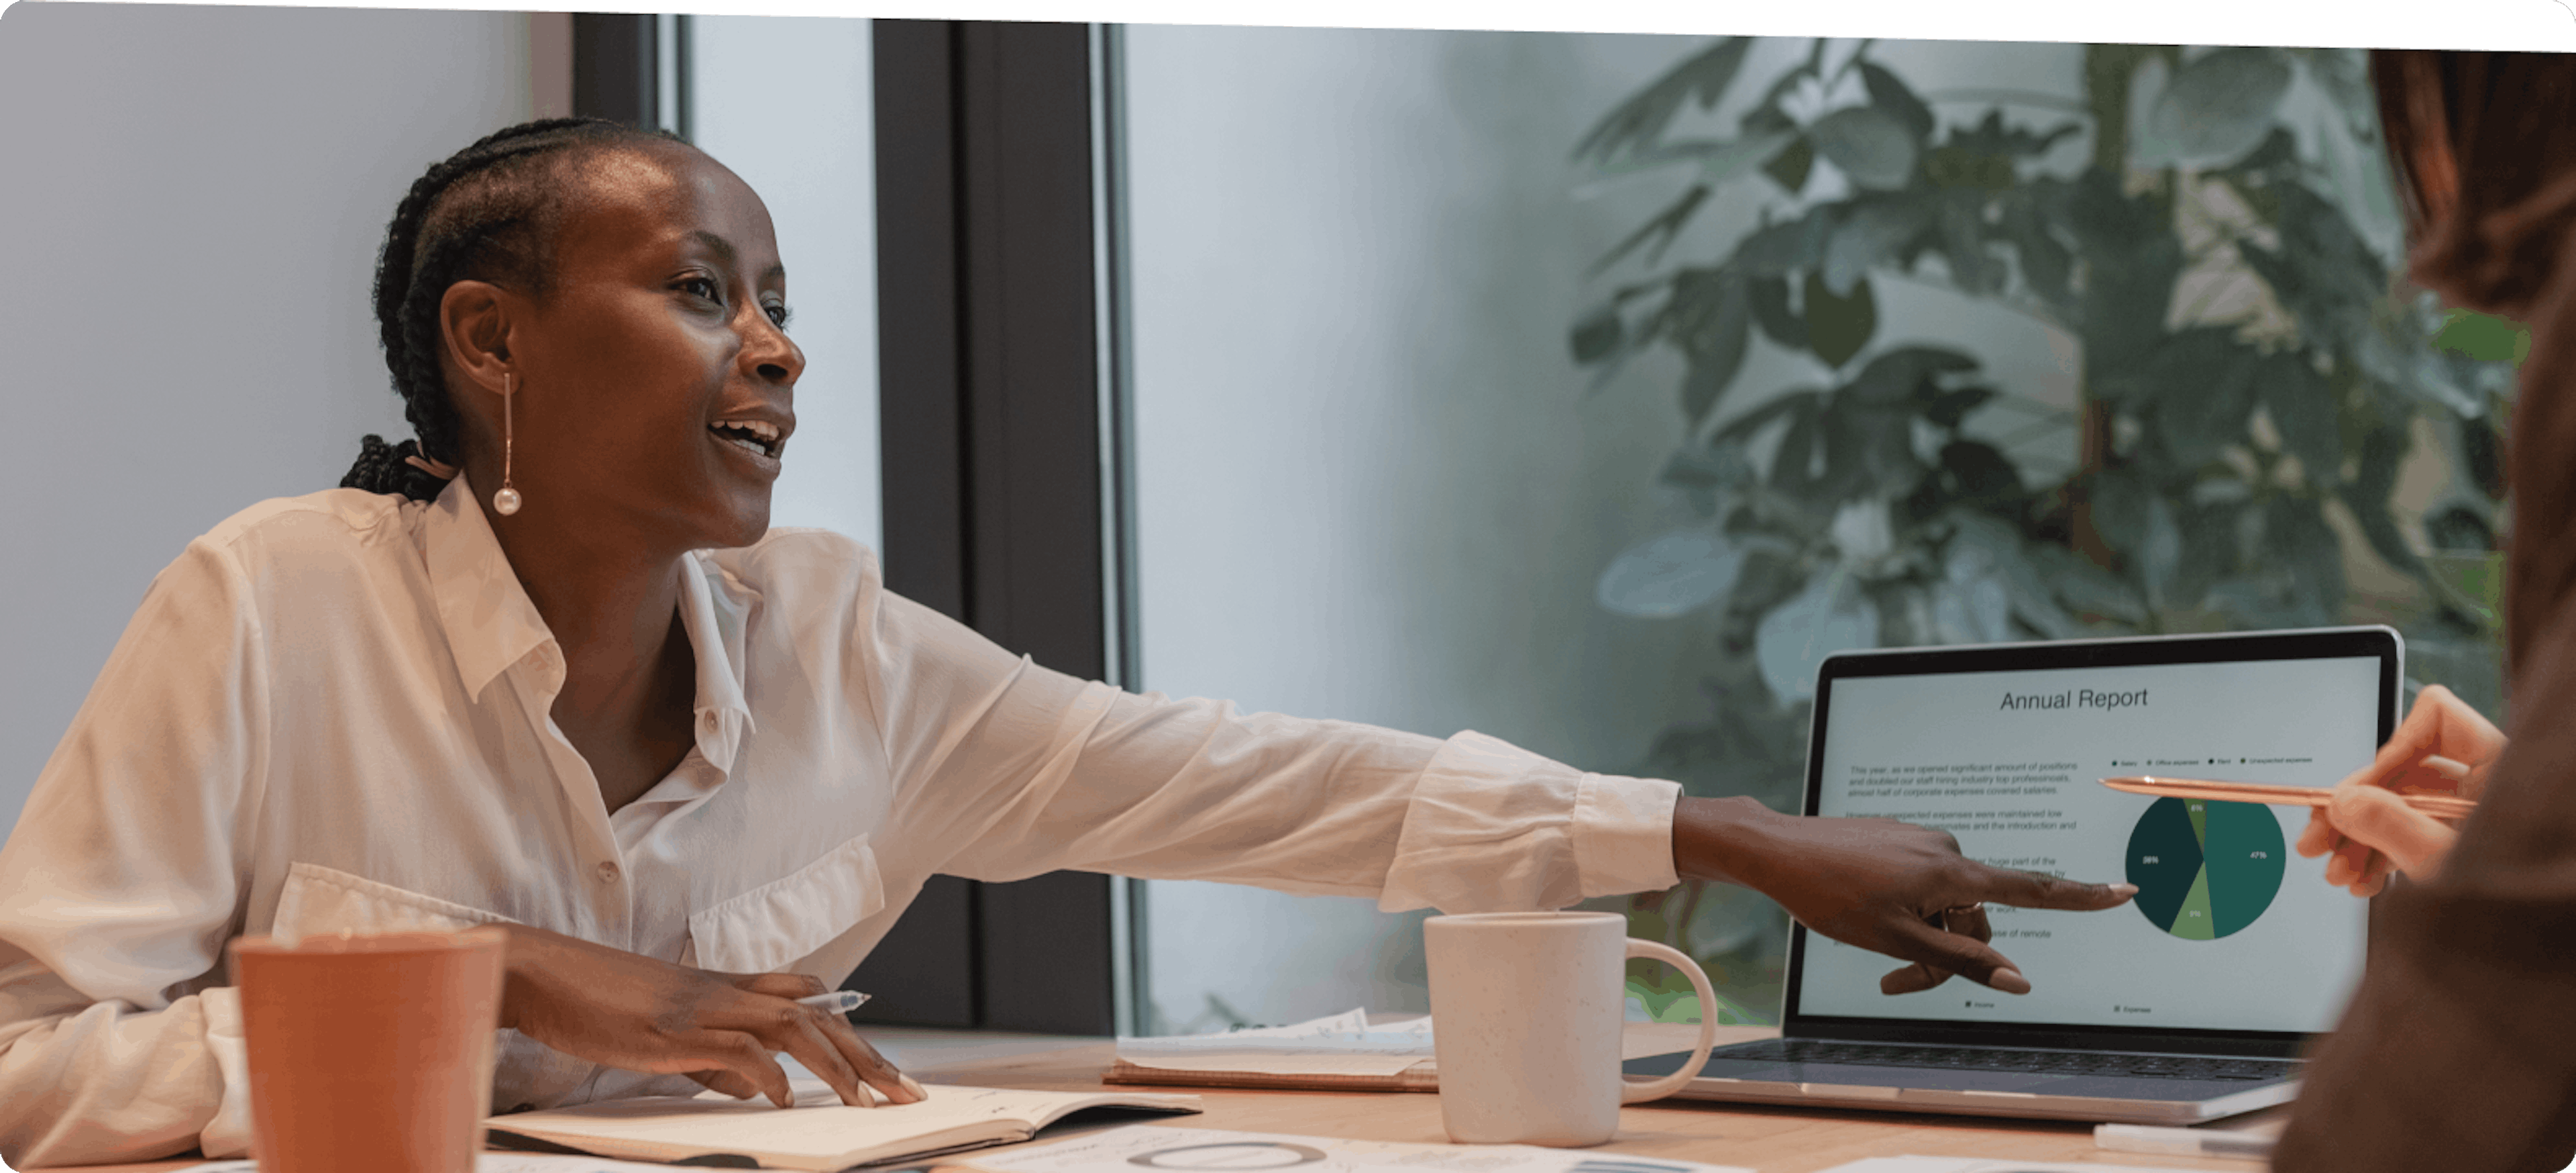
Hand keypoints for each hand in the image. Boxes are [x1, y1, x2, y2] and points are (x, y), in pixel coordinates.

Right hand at [497, 924, 922, 1108]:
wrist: (542, 971)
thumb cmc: (598, 1002)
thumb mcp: (668, 1033)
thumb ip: (716, 1058)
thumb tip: (757, 1089)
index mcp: (725, 988)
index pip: (807, 998)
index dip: (849, 1030)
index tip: (881, 1067)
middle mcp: (724, 990)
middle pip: (816, 1014)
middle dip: (865, 1054)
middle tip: (902, 1090)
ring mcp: (701, 1006)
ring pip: (791, 1024)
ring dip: (834, 1063)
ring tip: (864, 1098)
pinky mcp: (673, 1028)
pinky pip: (736, 1047)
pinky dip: (765, 1074)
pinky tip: (780, 1099)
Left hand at [1674, 796, 2135, 994]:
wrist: (1778, 850)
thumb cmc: (1831, 896)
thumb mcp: (1897, 940)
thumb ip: (1960, 961)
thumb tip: (2018, 980)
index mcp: (1954, 874)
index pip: (2031, 890)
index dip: (2080, 896)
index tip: (2125, 892)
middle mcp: (1947, 851)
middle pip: (1975, 920)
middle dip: (1947, 956)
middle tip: (1894, 984)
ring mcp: (1922, 843)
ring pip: (1944, 907)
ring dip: (1922, 938)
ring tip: (1874, 951)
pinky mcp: (1900, 842)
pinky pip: (1920, 886)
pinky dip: (1905, 912)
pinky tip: (1865, 913)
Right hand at [2294, 683, 2501, 895]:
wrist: (2541, 950)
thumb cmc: (2514, 900)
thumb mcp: (2444, 860)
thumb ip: (2392, 827)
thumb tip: (2343, 803)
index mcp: (2496, 767)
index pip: (2437, 717)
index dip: (2393, 747)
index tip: (2362, 790)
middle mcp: (2481, 782)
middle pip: (2401, 770)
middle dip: (2354, 809)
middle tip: (2319, 839)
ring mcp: (2467, 812)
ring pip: (2396, 805)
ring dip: (2358, 840)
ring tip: (2340, 873)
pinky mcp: (2455, 839)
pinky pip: (2407, 832)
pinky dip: (2379, 855)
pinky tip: (2363, 882)